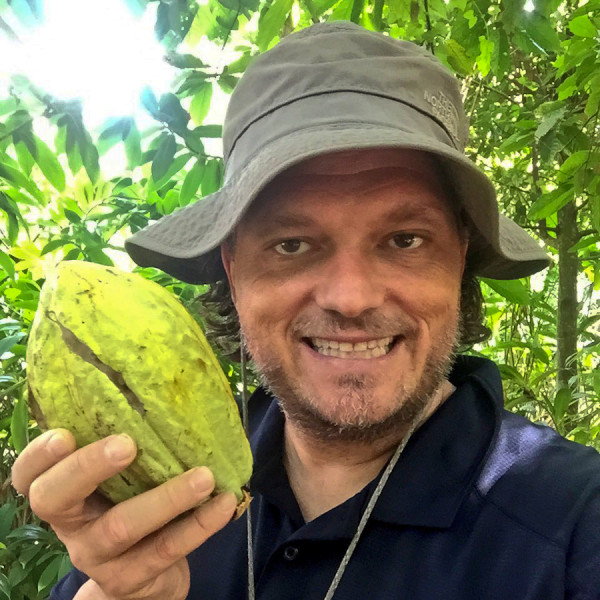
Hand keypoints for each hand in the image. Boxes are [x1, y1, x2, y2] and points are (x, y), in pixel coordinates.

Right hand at [11, 429, 237, 599]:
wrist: (144, 578)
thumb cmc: (132, 506)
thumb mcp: (122, 479)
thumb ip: (125, 443)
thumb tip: (162, 385)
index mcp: (63, 494)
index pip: (30, 476)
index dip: (39, 455)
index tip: (64, 433)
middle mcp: (71, 525)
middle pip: (55, 499)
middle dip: (88, 468)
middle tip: (126, 444)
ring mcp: (97, 557)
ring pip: (121, 527)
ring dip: (167, 498)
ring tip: (205, 476)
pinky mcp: (131, 579)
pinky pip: (165, 550)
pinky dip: (199, 525)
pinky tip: (224, 502)